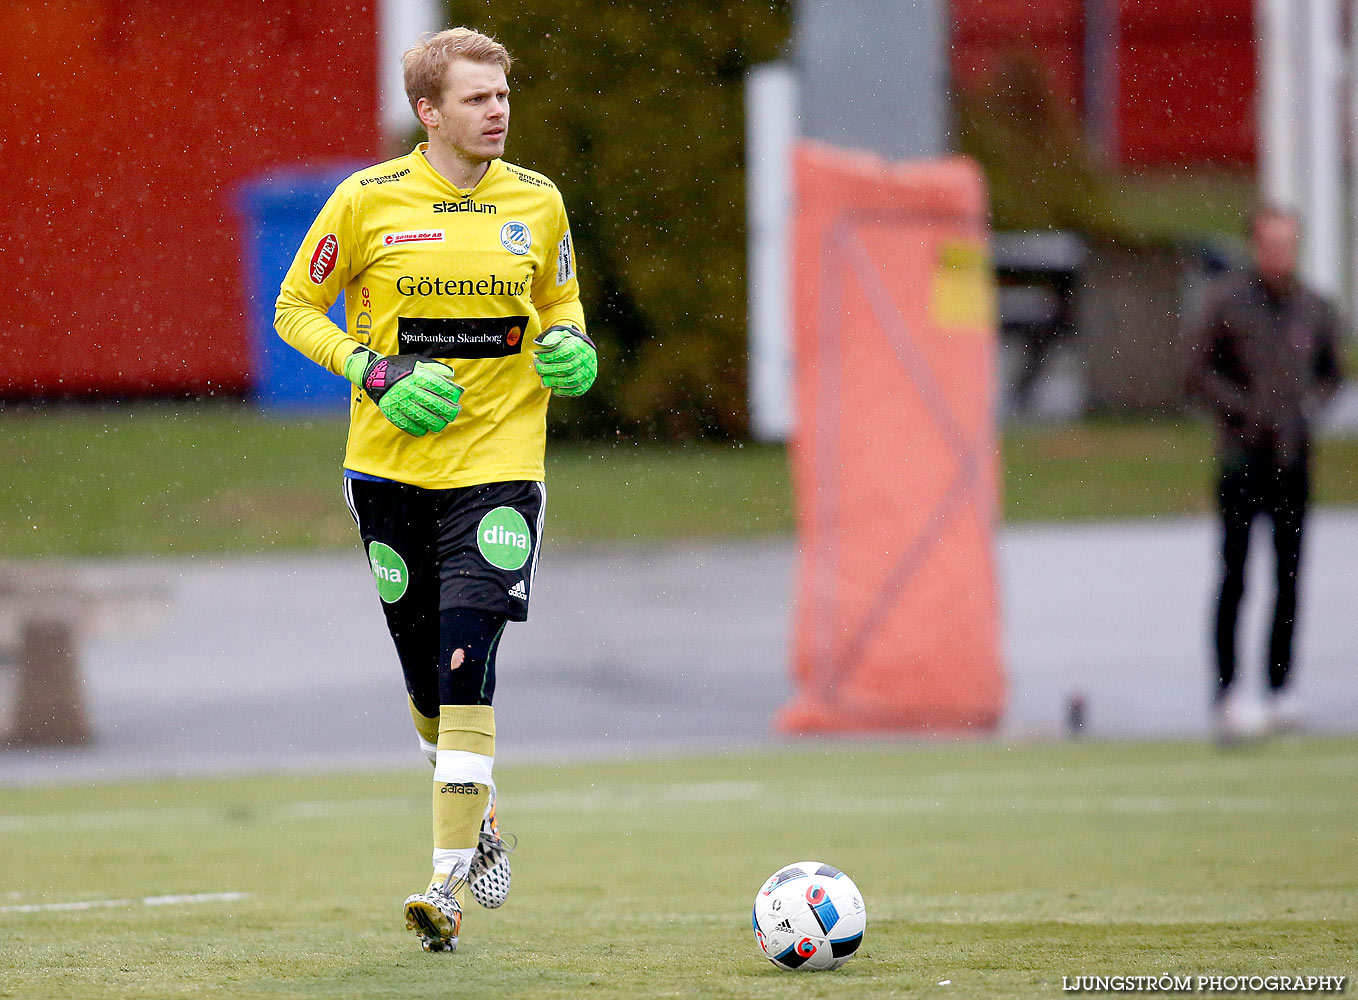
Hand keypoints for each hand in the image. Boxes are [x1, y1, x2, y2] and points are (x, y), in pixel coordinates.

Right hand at [343, 348, 463, 435]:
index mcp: (415, 375)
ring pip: (422, 417)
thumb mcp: (416, 362)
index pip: (438, 386)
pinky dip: (418, 429)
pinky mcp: (391, 411)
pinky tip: (425, 429)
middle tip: (454, 413)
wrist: (373, 374)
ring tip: (442, 424)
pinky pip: (407, 424)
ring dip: (435, 423)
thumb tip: (451, 375)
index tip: (457, 397)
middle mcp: (408, 389)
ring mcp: (399, 401)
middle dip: (448, 411)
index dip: (451, 393)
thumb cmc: (400, 368)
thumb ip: (434, 367)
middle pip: (433, 404)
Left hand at [533, 325, 596, 396]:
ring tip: (545, 380)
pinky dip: (563, 391)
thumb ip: (553, 341)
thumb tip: (543, 348)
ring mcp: (589, 372)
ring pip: (571, 380)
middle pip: (567, 368)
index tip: (540, 358)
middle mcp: (587, 360)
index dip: (550, 357)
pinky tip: (554, 387)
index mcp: (580, 346)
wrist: (585, 353)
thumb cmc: (568, 345)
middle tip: (539, 370)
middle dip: (550, 370)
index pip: (565, 353)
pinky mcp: (588, 383)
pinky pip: (575, 390)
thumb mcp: (562, 338)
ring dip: (555, 382)